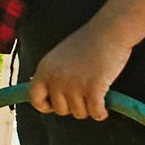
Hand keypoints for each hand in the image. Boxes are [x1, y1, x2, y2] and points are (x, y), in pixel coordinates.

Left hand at [24, 14, 138, 122]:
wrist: (109, 31)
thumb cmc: (88, 42)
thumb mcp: (59, 56)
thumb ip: (53, 74)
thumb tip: (50, 96)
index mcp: (44, 69)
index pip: (35, 98)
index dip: (45, 106)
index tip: (55, 106)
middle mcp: (56, 78)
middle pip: (60, 110)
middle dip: (73, 107)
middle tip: (84, 97)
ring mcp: (74, 85)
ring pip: (79, 113)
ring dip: (88, 109)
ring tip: (95, 96)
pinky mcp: (93, 88)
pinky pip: (95, 113)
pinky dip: (100, 113)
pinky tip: (104, 109)